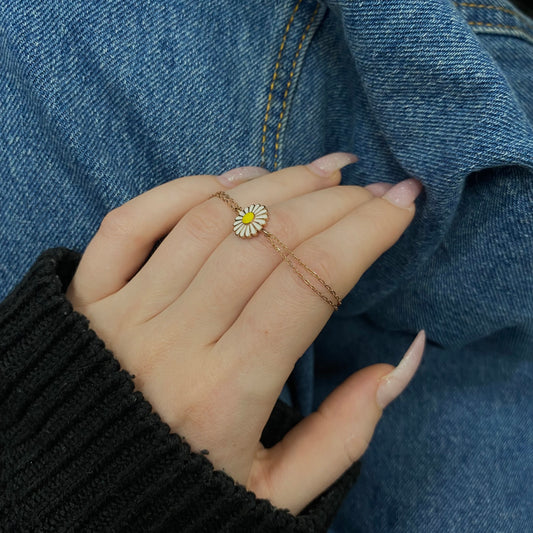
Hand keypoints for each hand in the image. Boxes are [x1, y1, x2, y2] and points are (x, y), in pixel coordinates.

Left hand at [66, 154, 424, 513]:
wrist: (79, 503)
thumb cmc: (180, 498)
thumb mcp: (274, 495)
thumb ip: (344, 434)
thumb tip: (401, 360)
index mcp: (225, 394)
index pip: (310, 282)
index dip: (364, 232)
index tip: (401, 205)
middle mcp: (172, 343)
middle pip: (266, 241)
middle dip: (333, 203)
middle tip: (372, 186)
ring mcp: (122, 313)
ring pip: (209, 220)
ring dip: (274, 185)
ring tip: (321, 173)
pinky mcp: (87, 297)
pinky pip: (132, 222)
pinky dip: (184, 189)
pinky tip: (234, 180)